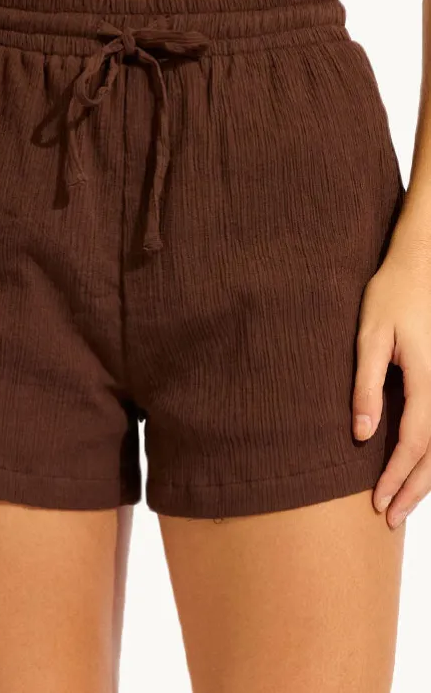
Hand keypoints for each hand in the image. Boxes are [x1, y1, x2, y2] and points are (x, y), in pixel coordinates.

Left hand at [352, 237, 430, 528]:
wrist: (421, 266)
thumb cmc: (390, 297)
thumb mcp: (369, 337)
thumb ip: (366, 386)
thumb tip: (362, 435)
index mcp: (428, 380)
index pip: (415, 442)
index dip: (397, 476)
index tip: (378, 503)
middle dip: (414, 489)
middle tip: (390, 518)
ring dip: (427, 479)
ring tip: (404, 505)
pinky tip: (420, 470)